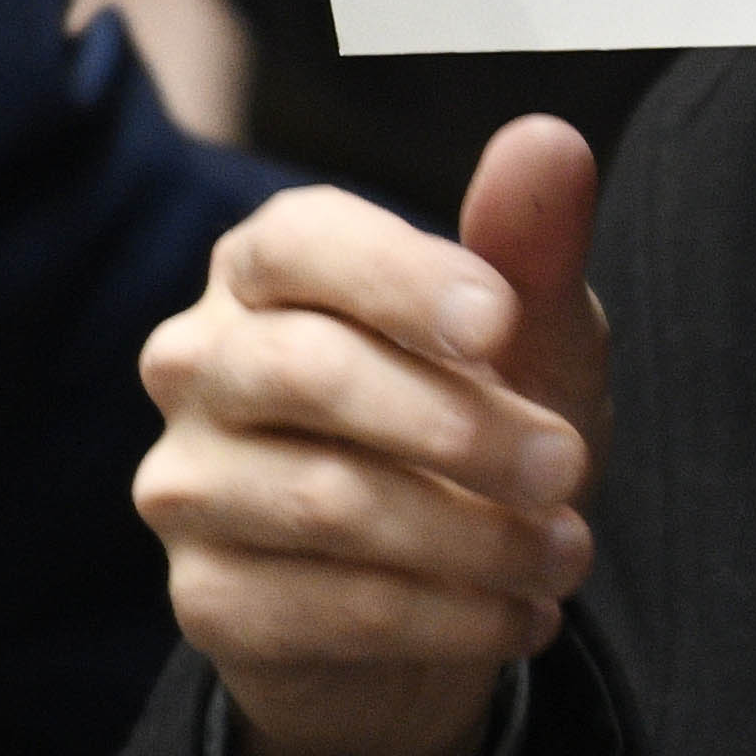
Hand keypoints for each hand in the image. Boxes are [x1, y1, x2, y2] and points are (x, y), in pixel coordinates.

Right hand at [133, 117, 607, 755]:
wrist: (434, 604)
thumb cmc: (474, 431)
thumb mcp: (527, 338)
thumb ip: (529, 246)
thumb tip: (548, 139)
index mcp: (267, 270)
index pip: (300, 244)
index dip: (398, 277)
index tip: (499, 320)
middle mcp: (200, 364)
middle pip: (307, 373)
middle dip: (459, 426)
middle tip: (568, 466)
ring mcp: (187, 485)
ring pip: (324, 503)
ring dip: (473, 537)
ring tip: (568, 554)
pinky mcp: (206, 599)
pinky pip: (327, 608)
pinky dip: (450, 616)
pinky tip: (522, 615)